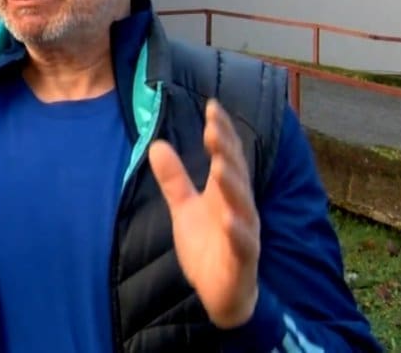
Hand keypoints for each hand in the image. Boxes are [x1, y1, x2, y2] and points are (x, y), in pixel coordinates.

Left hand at [148, 99, 259, 328]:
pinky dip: (237, 232)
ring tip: (220, 164)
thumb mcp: (185, 208)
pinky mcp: (242, 260)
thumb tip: (156, 144)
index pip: (227, 157)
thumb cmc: (208, 246)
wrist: (219, 294)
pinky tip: (229, 219)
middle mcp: (239, 209)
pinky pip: (242, 245)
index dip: (222, 132)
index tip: (212, 106)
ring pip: (242, 206)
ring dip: (233, 185)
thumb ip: (174, 179)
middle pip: (236, 175)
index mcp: (226, 194)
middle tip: (214, 126)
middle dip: (226, 150)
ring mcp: (244, 234)